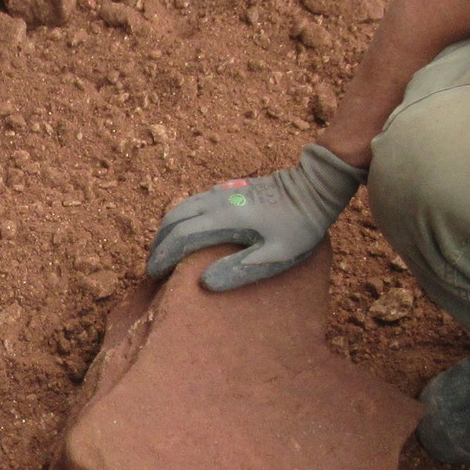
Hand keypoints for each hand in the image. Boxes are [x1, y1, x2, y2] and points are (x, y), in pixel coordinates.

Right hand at [144, 144, 366, 290]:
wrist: (315, 187)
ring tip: (164, 250)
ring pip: (181, 206)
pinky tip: (185, 230)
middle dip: (159, 243)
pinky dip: (180, 217)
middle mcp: (217, 201)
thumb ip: (240, 269)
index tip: (154, 276)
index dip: (163, 257)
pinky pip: (193, 201)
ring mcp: (222, 191)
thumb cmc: (299, 226)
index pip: (181, 237)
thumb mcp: (276, 255)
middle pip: (173, 219)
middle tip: (154, 267)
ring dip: (167, 229)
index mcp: (225, 218)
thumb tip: (204, 283)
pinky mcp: (229, 188)